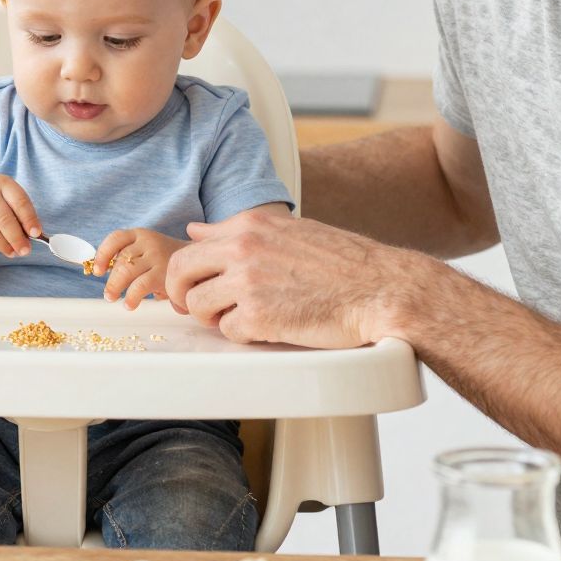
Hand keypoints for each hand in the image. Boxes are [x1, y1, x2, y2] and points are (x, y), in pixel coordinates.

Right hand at [0, 174, 41, 257]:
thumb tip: (32, 235)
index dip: (29, 219)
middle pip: (4, 219)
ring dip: (4, 246)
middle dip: (17, 238)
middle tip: (25, 251)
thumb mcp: (6, 196)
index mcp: (3, 183)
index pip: (19, 202)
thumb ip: (20, 212)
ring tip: (13, 252)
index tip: (36, 233)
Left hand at [93, 227, 185, 309]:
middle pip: (121, 259)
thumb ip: (129, 257)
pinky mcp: (164, 273)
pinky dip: (131, 296)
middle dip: (110, 279)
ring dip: (115, 287)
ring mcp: (157, 256)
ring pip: (127, 271)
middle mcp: (148, 242)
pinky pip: (140, 285)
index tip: (97, 271)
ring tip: (113, 299)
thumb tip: (100, 271)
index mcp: (141, 235)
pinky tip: (129, 305)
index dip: (103, 254)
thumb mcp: (148, 251)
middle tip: (108, 295)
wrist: (200, 262)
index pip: (116, 238)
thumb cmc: (167, 260)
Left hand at [162, 211, 406, 347]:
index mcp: (250, 224)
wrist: (380, 289)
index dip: (188, 271)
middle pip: (180, 272)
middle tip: (198, 308)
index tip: (195, 286)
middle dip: (182, 294)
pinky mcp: (258, 317)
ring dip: (215, 318)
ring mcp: (247, 282)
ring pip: (198, 305)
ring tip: (244, 318)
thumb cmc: (344, 264)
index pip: (191, 245)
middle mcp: (243, 248)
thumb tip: (196, 229)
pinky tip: (270, 328)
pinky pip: (227, 332)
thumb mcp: (288, 231)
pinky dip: (244, 336)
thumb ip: (239, 231)